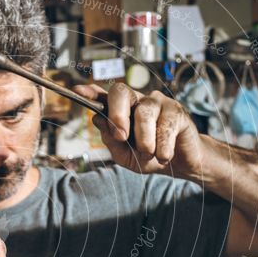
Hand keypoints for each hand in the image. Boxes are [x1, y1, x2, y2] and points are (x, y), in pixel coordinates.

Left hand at [72, 83, 204, 175]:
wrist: (180, 165)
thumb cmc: (150, 157)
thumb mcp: (125, 156)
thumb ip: (111, 140)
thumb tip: (98, 120)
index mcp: (122, 111)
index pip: (104, 97)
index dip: (90, 93)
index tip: (77, 92)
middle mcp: (138, 101)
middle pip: (121, 92)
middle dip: (117, 114)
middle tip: (121, 136)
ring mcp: (157, 103)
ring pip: (144, 113)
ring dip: (144, 140)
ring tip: (149, 155)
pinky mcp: (177, 110)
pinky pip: (165, 126)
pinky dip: (162, 146)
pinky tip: (164, 156)